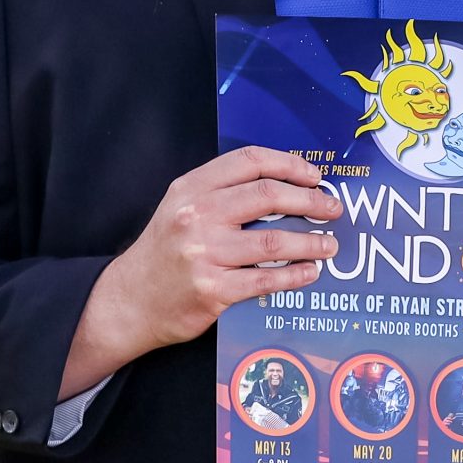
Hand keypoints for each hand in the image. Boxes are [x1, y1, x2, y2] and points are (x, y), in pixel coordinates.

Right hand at [62, 147, 339, 395]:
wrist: (129, 300)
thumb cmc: (165, 250)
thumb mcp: (181, 207)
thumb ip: (222, 191)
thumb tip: (286, 184)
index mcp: (191, 188)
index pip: (249, 161)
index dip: (289, 164)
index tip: (315, 176)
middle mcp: (196, 216)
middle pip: (268, 196)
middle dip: (311, 201)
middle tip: (333, 209)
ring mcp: (204, 254)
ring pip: (274, 240)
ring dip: (311, 242)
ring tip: (329, 245)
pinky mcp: (212, 290)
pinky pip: (267, 279)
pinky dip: (296, 275)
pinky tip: (310, 272)